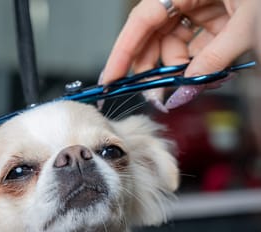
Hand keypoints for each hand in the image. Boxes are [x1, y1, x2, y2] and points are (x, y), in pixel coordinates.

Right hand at [102, 0, 256, 109]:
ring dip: (181, 69)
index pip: (142, 20)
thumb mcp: (246, 26)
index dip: (122, 52)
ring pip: (176, 42)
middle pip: (155, 34)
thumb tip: (183, 91)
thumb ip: (211, 61)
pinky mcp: (219, 13)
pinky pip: (198, 41)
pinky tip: (209, 74)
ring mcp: (204, 3)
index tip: (109, 79)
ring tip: (192, 87)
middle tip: (158, 96)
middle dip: (155, 67)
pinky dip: (200, 61)